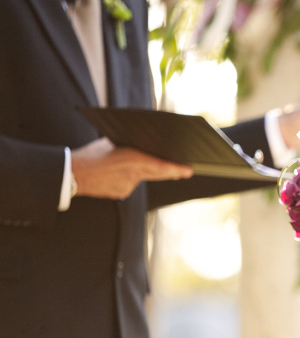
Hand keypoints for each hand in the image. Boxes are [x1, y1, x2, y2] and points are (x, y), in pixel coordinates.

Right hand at [71, 137, 192, 199]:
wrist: (72, 175)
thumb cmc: (90, 155)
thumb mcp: (111, 144)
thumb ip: (129, 146)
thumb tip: (142, 145)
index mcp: (133, 160)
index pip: (161, 166)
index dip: (177, 169)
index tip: (189, 170)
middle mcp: (134, 175)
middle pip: (158, 174)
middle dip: (172, 172)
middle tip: (185, 171)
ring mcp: (128, 186)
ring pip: (142, 178)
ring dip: (140, 172)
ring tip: (123, 164)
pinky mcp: (122, 193)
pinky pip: (130, 184)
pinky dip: (127, 179)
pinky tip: (115, 174)